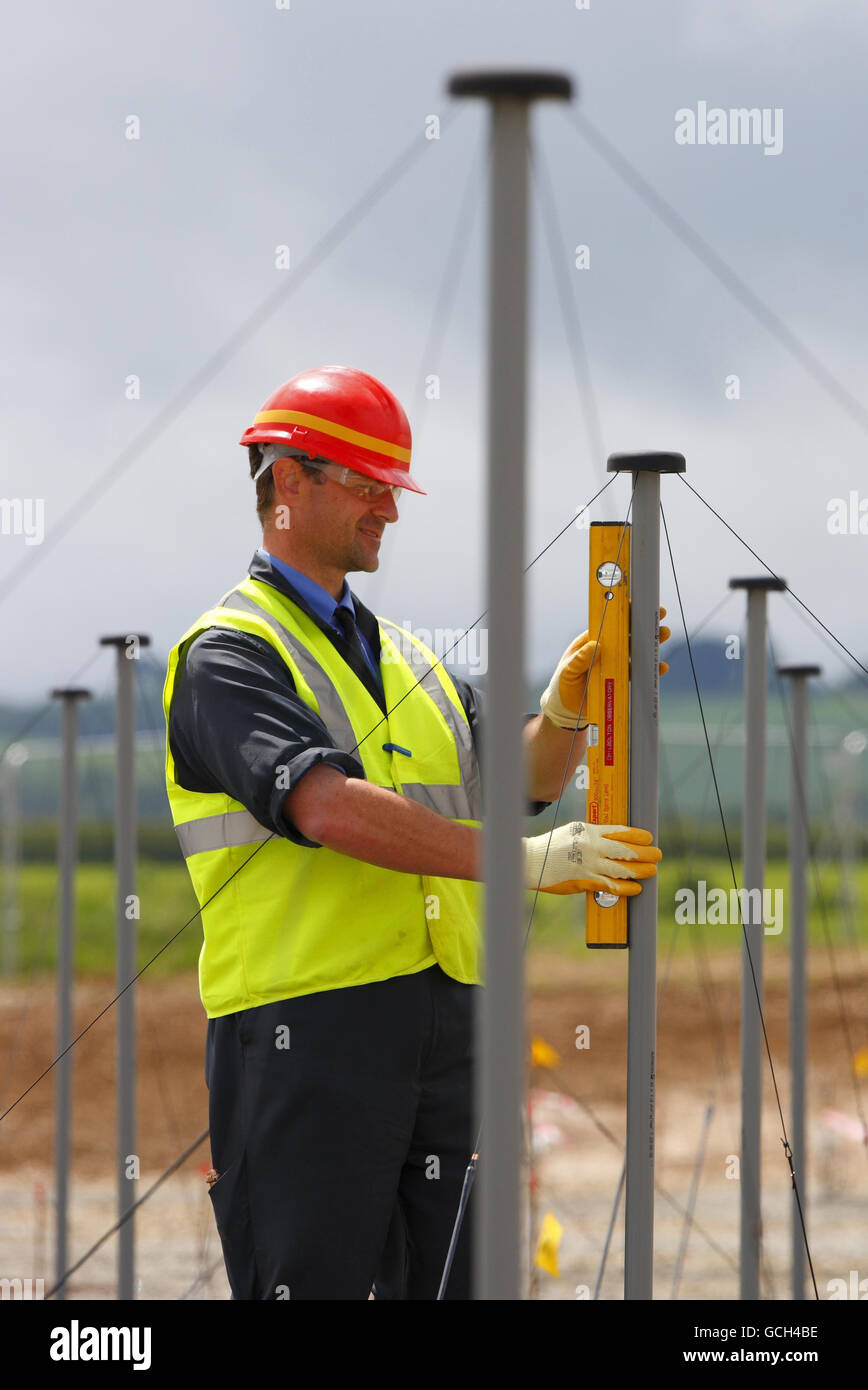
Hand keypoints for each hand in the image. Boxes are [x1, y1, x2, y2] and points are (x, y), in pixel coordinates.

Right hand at [523, 821, 661, 895]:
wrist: (530, 861)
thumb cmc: (551, 847)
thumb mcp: (572, 832)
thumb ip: (591, 836)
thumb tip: (612, 841)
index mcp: (588, 830)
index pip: (619, 831)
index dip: (636, 835)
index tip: (648, 837)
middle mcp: (591, 845)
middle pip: (625, 849)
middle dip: (645, 853)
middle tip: (657, 854)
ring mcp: (588, 864)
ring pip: (622, 868)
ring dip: (640, 870)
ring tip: (652, 871)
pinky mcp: (584, 880)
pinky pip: (610, 885)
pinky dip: (625, 887)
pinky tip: (636, 888)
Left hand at [539, 607, 670, 729]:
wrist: (567, 709)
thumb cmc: (563, 684)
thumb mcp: (568, 670)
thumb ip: (580, 659)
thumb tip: (595, 645)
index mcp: (592, 641)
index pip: (609, 624)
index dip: (624, 613)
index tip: (638, 604)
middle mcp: (607, 650)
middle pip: (628, 634)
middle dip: (645, 625)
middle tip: (660, 616)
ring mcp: (616, 664)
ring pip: (637, 651)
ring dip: (651, 643)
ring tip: (663, 635)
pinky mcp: (622, 679)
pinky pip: (638, 672)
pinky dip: (651, 670)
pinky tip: (661, 667)